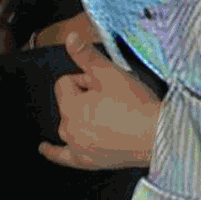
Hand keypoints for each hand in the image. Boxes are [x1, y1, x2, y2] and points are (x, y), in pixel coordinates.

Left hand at [39, 32, 160, 171]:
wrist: (156, 136)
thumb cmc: (135, 104)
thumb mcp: (110, 73)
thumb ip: (86, 56)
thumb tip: (70, 38)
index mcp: (70, 107)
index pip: (66, 82)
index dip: (85, 79)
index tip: (106, 85)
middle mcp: (68, 130)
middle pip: (68, 103)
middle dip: (84, 98)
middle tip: (112, 100)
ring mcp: (76, 148)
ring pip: (69, 124)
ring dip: (79, 118)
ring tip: (105, 117)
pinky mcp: (87, 162)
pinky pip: (62, 157)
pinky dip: (53, 152)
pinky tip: (44, 148)